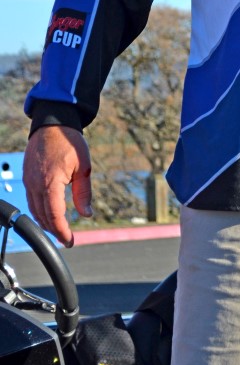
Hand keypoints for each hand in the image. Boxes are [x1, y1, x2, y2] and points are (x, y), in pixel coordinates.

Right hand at [23, 125, 92, 246]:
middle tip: (68, 239)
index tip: (70, 241)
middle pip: (43, 216)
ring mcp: (29, 181)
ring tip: (59, 229)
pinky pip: (31, 200)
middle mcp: (36, 184)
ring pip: (35, 210)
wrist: (52, 123)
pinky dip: (39, 211)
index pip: (55, 215)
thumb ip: (84, 192)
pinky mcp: (27, 177)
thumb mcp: (84, 167)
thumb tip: (87, 214)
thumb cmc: (70, 142)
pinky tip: (48, 214)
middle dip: (55, 230)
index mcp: (51, 182)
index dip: (62, 232)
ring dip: (46, 222)